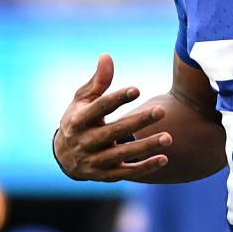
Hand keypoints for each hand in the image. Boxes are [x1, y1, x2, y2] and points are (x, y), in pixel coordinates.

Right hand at [54, 53, 172, 181]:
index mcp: (79, 120)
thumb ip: (98, 81)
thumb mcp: (82, 99)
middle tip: (161, 110)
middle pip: (114, 131)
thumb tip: (107, 56)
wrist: (64, 156)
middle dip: (138, 121)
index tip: (137, 89)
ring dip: (146, 147)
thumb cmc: (79, 118)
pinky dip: (144, 168)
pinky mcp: (105, 175)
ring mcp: (95, 160)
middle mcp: (86, 141)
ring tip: (168, 137)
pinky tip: (164, 158)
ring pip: (122, 155)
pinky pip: (126, 173)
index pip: (99, 108)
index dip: (117, 99)